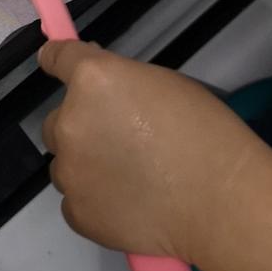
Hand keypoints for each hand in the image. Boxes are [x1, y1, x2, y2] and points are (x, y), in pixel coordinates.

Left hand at [39, 41, 260, 264]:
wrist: (220, 201)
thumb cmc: (204, 133)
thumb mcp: (164, 84)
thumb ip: (121, 82)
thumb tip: (99, 86)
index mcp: (92, 81)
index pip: (58, 58)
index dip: (56, 59)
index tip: (52, 61)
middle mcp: (69, 122)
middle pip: (59, 120)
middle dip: (83, 126)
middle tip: (122, 141)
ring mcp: (68, 171)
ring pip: (66, 163)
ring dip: (87, 164)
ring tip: (131, 179)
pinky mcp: (76, 212)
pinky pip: (76, 200)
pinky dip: (95, 200)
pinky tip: (130, 203)